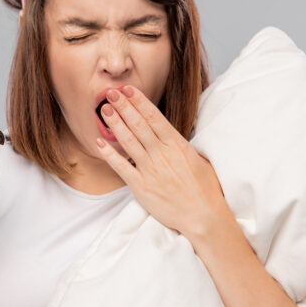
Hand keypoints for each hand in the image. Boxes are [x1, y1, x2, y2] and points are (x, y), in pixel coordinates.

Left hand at [95, 85, 236, 241]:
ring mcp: (151, 170)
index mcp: (177, 145)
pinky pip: (121, 167)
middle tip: (110, 92)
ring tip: (104, 110)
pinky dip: (109, 154)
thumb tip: (172, 136)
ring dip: (115, 124)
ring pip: (128, 141)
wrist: (204, 217)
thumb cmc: (206, 190)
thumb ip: (183, 146)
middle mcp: (162, 154)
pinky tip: (100, 142)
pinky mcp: (141, 187)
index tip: (128, 89)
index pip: (154, 117)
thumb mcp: (200, 160)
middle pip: (138, 125)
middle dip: (123, 106)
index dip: (139, 101)